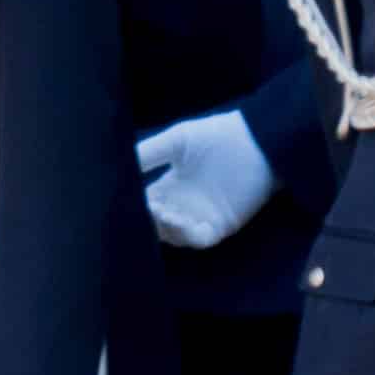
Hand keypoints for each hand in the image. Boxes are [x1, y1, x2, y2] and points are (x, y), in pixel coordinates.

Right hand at [134, 109, 272, 251]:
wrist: (259, 141)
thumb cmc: (219, 135)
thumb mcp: (177, 140)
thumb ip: (148, 153)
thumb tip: (115, 164)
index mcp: (170, 186)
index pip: (144, 205)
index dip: (133, 205)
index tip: (123, 201)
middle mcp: (183, 205)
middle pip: (155, 225)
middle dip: (146, 220)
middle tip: (145, 208)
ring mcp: (202, 217)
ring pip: (174, 235)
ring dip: (165, 227)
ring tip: (162, 212)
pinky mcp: (221, 225)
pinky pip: (199, 240)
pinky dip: (188, 235)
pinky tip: (183, 220)